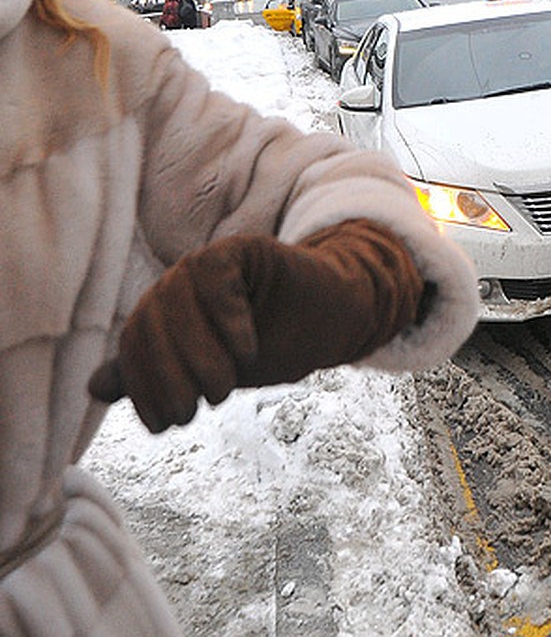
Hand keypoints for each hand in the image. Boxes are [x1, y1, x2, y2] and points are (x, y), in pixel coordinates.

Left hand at [88, 221, 423, 431]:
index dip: (143, 390)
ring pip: (177, 302)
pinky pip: (215, 277)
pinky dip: (227, 317)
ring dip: (198, 354)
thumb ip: (158, 375)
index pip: (132, 348)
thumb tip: (95, 386)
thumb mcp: (213, 372)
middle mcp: (177, 283)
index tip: (165, 426)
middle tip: (198, 410)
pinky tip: (246, 350)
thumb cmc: (273, 344)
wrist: (331, 319)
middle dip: (168, 377)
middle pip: (149, 325)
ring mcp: (207, 263)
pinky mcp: (241, 248)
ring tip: (223, 387)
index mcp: (163, 312)